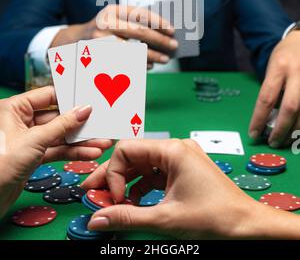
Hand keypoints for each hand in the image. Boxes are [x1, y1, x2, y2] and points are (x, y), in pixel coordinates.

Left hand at [0, 86, 112, 217]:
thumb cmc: (0, 164)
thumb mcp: (34, 140)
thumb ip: (62, 125)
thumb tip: (83, 110)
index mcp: (14, 108)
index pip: (47, 95)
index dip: (69, 98)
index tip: (89, 100)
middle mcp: (20, 121)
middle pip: (56, 116)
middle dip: (79, 123)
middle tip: (100, 123)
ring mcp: (27, 139)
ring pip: (58, 135)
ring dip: (80, 141)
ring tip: (101, 142)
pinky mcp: (32, 156)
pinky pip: (55, 150)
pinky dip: (71, 152)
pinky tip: (89, 153)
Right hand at [50, 5, 177, 68]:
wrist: (75, 42)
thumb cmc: (105, 31)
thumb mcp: (116, 20)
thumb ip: (135, 23)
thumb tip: (164, 34)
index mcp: (113, 10)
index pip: (140, 13)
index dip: (158, 21)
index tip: (172, 30)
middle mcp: (105, 22)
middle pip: (138, 32)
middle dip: (159, 40)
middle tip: (173, 46)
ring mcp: (100, 40)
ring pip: (133, 49)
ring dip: (152, 56)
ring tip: (165, 59)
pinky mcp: (99, 56)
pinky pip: (125, 62)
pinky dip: (140, 64)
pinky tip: (150, 65)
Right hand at [80, 139, 294, 239]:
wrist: (247, 227)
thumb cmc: (216, 217)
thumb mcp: (165, 219)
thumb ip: (127, 217)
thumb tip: (98, 219)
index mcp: (172, 150)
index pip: (127, 149)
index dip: (113, 174)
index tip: (113, 199)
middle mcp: (176, 149)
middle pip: (133, 156)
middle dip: (113, 177)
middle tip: (93, 194)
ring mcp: (181, 159)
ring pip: (143, 166)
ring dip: (126, 184)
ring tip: (112, 203)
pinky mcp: (184, 171)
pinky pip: (155, 174)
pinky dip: (142, 187)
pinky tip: (134, 204)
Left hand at [249, 31, 299, 146]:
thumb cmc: (287, 54)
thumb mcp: (274, 66)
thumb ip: (273, 89)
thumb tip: (268, 119)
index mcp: (280, 66)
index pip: (266, 97)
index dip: (259, 118)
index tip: (253, 134)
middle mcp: (298, 72)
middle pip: (290, 107)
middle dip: (281, 129)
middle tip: (273, 142)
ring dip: (296, 131)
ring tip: (287, 140)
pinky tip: (299, 132)